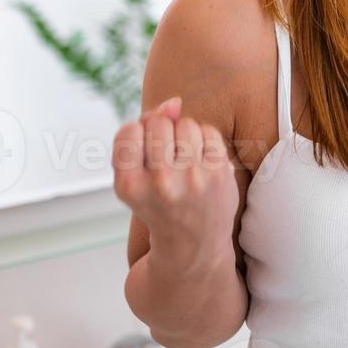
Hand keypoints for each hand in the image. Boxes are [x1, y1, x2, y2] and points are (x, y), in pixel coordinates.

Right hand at [112, 97, 238, 264]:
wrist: (192, 244)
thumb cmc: (158, 204)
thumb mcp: (134, 178)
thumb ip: (140, 136)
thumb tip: (174, 102)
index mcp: (130, 186)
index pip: (128, 131)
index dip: (136, 137)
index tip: (142, 158)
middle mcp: (161, 182)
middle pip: (158, 122)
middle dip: (160, 133)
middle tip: (165, 160)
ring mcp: (193, 178)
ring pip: (185, 123)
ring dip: (183, 135)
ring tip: (183, 162)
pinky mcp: (219, 173)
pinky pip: (208, 131)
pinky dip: (204, 141)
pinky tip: (200, 163)